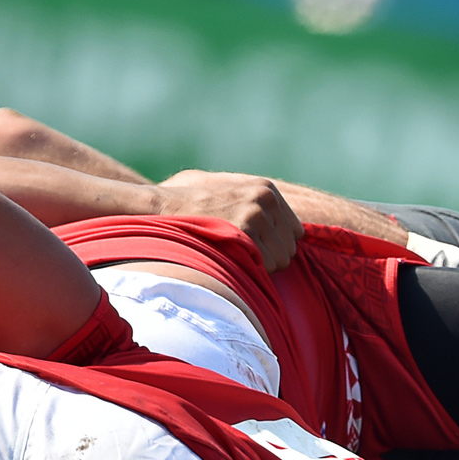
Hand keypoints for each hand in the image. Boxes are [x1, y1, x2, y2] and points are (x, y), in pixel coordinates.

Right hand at [158, 170, 303, 270]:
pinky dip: (252, 270)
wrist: (162, 208)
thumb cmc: (195, 210)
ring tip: (233, 253)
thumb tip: (296, 235)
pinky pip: (267, 266)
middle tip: (240, 251)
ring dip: (261, 265)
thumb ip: (262, 210)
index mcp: (266, 189)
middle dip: (270, 256)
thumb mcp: (233, 197)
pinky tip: (230, 258)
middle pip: (291, 248)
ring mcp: (256, 213)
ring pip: (282, 260)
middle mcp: (266, 198)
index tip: (253, 246)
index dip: (276, 245)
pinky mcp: (245, 230)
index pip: (296, 231)